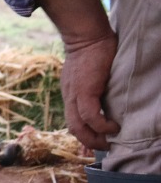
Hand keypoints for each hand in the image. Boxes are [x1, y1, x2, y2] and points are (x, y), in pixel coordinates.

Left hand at [61, 31, 119, 152]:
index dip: (82, 135)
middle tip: (105, 147)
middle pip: (73, 128)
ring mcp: (74, 94)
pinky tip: (112, 126)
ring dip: (94, 137)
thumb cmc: (93, 51)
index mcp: (71, 94)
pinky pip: (89, 115)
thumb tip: (106, 99)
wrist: (86, 36)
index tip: (94, 144)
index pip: (72, 121)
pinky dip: (101, 125)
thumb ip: (93, 88)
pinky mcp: (83, 90)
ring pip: (78, 125)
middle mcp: (69, 97)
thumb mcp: (90, 75)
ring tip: (109, 141)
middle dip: (88, 142)